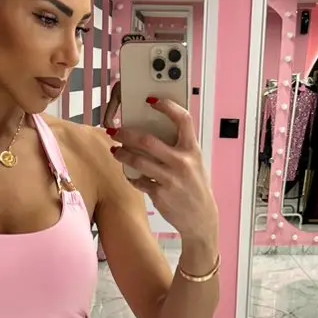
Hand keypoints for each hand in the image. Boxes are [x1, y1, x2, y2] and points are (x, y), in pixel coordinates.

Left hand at [110, 99, 219, 247]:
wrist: (201, 218)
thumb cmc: (196, 187)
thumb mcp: (195, 163)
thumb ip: (179, 147)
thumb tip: (153, 131)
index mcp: (192, 150)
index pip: (182, 120)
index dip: (167, 106)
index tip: (151, 100)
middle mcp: (182, 162)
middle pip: (148, 141)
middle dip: (127, 134)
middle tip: (115, 130)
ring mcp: (170, 179)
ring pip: (138, 161)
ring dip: (122, 154)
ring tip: (115, 150)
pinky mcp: (160, 194)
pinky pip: (138, 180)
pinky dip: (130, 175)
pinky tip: (127, 172)